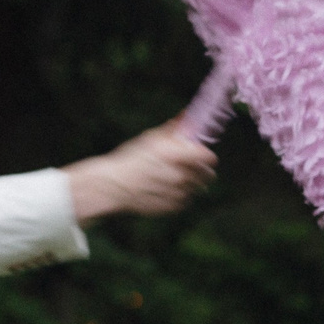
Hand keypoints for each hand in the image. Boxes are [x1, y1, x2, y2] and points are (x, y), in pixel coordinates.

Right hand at [63, 122, 216, 221]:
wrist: (114, 186)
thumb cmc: (130, 159)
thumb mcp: (151, 138)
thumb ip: (173, 129)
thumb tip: (187, 116)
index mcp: (178, 156)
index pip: (210, 158)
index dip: (207, 156)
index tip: (202, 155)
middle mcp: (182, 175)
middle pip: (208, 175)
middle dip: (202, 170)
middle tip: (190, 168)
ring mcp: (179, 194)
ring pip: (197, 189)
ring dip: (191, 184)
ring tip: (173, 179)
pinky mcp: (173, 208)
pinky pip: (185, 201)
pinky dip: (180, 196)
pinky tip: (165, 190)